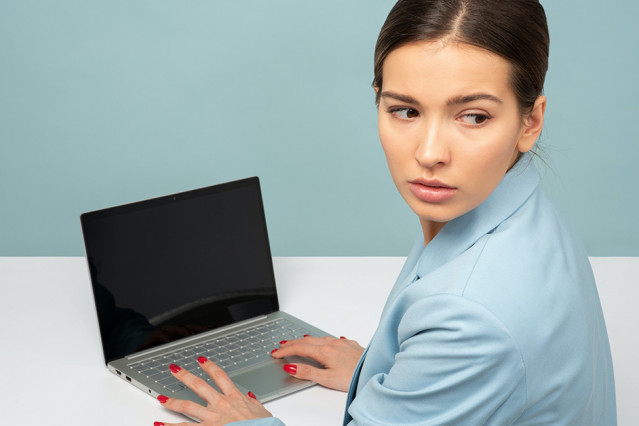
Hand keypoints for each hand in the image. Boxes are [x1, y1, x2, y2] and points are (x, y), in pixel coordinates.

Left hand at [154, 357, 271, 425]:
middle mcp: (221, 405)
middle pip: (199, 386)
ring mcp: (212, 418)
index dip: (209, 367)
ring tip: (161, 398)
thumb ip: (253, 403)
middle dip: (185, 376)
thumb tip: (249, 396)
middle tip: (174, 369)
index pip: (220, 376)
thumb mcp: (262, 411)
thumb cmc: (263, 425)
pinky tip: (159, 425)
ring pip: (187, 406)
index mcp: (235, 398)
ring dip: (172, 402)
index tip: (201, 360)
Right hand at [272, 336, 364, 391]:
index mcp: (325, 351)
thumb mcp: (327, 379)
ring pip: (319, 338)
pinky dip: (322, 340)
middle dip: (292, 343)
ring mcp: (342, 343)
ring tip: (297, 342)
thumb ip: (307, 372)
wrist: (375, 372)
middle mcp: (333, 344)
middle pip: (307, 341)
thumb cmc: (354, 378)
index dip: (285, 351)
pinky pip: (332, 339)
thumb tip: (290, 367)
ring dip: (306, 340)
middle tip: (281, 346)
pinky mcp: (351, 345)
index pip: (299, 348)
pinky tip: (324, 342)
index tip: (275, 353)